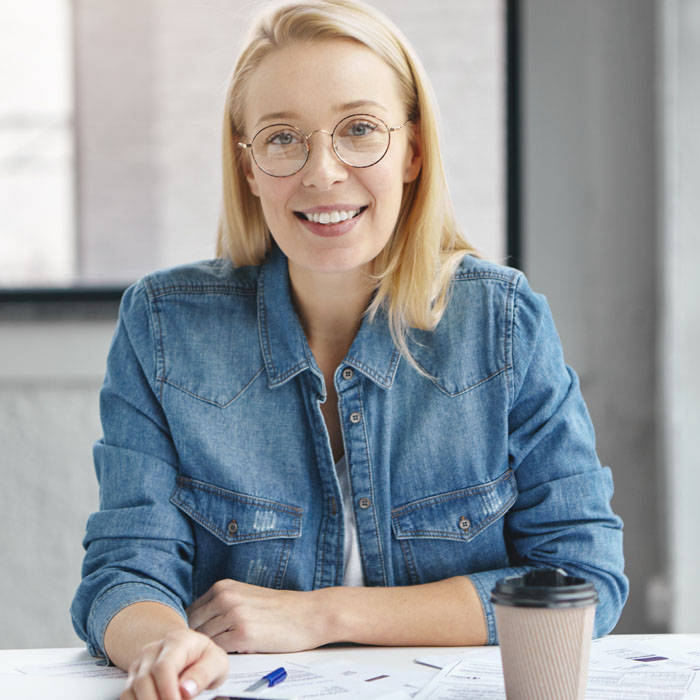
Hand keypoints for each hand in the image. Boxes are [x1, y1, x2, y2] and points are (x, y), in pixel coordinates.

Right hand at [121, 628, 227, 699]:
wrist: (193, 652)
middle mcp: (154, 649)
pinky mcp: (134, 676)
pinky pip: (127, 695)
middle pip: (144, 680)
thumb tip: (185, 691)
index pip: (163, 666)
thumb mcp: (216, 663)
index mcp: (178, 641)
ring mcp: (141, 662)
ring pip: (132, 689)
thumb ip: (204, 674)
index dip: (167, 690)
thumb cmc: (205, 658)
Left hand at [187, 579, 326, 652]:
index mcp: (223, 586)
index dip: (194, 630)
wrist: (309, 613)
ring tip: (220, 656)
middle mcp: (225, 597)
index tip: (201, 641)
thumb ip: (222, 605)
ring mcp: (234, 615)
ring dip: (209, 651)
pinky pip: (219, 651)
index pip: (191, 612)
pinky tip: (232, 657)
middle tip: (207, 653)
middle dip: (197, 642)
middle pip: (193, 627)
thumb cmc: (279, 609)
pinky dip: (221, 657)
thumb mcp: (245, 596)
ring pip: (204, 640)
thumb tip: (197, 626)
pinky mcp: (244, 634)